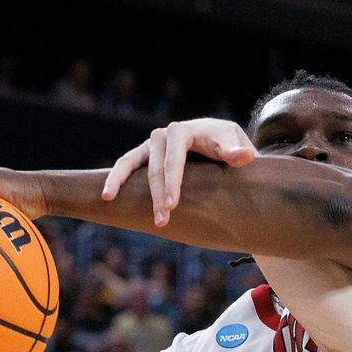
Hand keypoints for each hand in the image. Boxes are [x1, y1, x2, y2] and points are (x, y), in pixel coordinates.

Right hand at [101, 118, 256, 226]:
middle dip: (157, 195)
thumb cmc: (227, 143)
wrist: (218, 137)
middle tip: (162, 220)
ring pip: (134, 165)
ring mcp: (150, 144)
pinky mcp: (144, 154)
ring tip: (113, 203)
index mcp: (183, 131)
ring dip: (127, 187)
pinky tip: (107, 196)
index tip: (173, 205)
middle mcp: (163, 135)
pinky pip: (125, 164)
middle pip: (155, 168)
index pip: (174, 158)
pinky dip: (114, 178)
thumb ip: (237, 152)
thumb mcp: (234, 144)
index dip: (172, 182)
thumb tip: (245, 156)